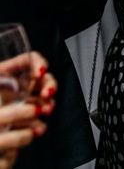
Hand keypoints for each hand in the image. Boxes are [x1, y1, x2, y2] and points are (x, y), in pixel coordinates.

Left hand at [0, 52, 54, 168]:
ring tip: (46, 110)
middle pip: (43, 78)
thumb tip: (19, 71)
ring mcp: (22, 102)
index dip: (39, 63)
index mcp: (10, 72)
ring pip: (43, 98)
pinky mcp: (22, 121)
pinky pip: (35, 120)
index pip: (30, 60)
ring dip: (48, 103)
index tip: (40, 72)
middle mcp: (20, 85)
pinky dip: (38, 124)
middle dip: (49, 85)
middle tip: (48, 94)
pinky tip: (38, 128)